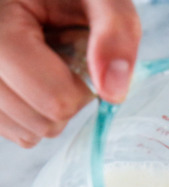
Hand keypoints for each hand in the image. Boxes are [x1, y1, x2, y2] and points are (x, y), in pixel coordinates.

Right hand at [0, 0, 141, 147]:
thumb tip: (113, 93)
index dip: (82, 88)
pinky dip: (35, 115)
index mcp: (1, 29)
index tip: (78, 57)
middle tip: (61, 60)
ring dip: (51, 111)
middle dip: (67, 101)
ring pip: (29, 134)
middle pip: (42, 123)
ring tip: (45, 67)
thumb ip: (115, 31)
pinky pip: (18, 133)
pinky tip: (33, 80)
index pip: (55, 100)